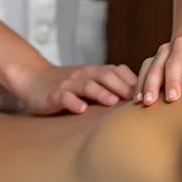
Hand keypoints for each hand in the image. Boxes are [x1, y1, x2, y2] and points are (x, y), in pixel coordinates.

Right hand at [19, 61, 137, 115]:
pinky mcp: (53, 94)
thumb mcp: (89, 81)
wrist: (33, 78)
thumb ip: (109, 85)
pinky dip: (73, 102)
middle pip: (106, 76)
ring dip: (101, 92)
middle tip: (137, 98)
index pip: (118, 71)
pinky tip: (80, 109)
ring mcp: (68, 84)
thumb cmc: (67, 84)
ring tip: (112, 101)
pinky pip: (64, 97)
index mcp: (95, 72)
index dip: (133, 81)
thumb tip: (139, 96)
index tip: (148, 93)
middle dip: (122, 87)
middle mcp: (84, 75)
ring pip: (87, 85)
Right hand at [135, 31, 181, 104]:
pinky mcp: (157, 56)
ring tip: (149, 101)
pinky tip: (138, 99)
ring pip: (157, 63)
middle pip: (175, 60)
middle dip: (173, 80)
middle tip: (172, 100)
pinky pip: (146, 67)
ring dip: (152, 82)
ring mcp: (168, 48)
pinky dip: (142, 82)